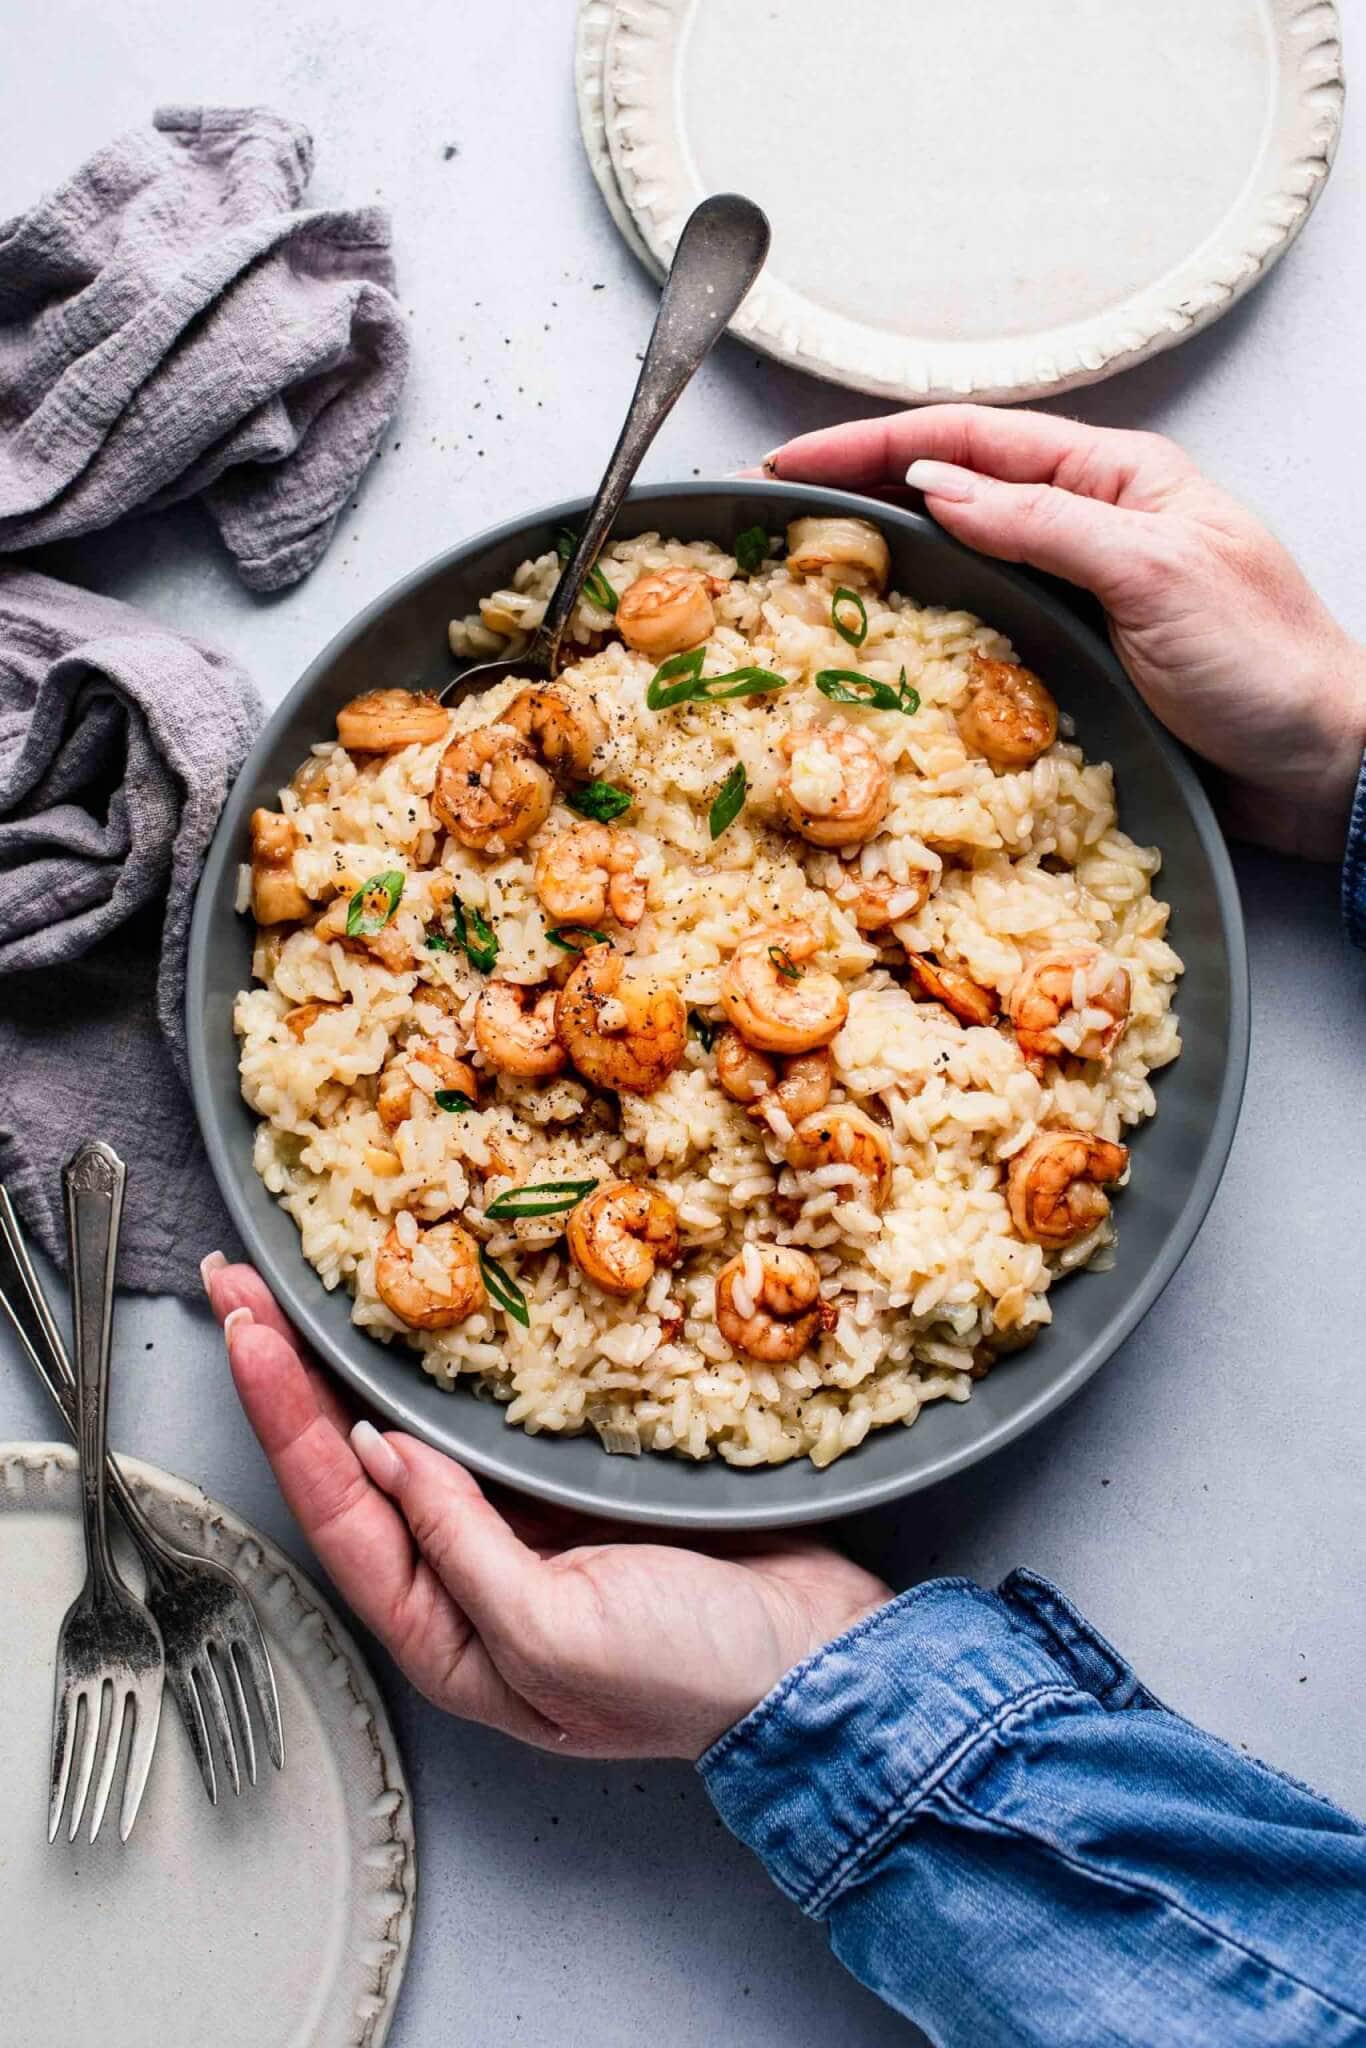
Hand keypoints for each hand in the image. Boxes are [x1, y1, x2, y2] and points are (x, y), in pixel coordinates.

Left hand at [203, 1260, 889, 1758]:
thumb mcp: (557, 1635)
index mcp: (444, 1634)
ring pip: (406, 1429)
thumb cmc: (689, 1673)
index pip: (338, 1511)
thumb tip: (381, 1454)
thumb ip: (461, 1549)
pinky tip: (415, 1315)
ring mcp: (515, 1525)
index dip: (285, 1419)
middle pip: (350, 1463)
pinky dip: (440, 1363)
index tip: (249, 1334)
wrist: (815, 1660)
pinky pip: (483, 1414)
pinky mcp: (567, 1484)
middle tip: (238, 1285)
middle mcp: (462, 1577)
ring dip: (349, 1361)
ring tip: (294, 1289)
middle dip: (289, 1376)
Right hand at [764, 406, 1365, 860]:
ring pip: (966, 550)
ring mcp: (1083, 588)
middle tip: (783, 507)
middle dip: (866, 485)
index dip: (874, 444)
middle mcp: (1093, 521)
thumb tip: (937, 487)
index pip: (972, 440)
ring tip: (814, 561)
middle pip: (957, 485)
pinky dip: (933, 614)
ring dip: (891, 549)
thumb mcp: (1153, 573)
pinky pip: (990, 617)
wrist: (1324, 763)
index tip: (796, 461)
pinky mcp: (1081, 652)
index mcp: (1116, 477)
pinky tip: (894, 630)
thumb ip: (1044, 524)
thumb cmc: (1264, 663)